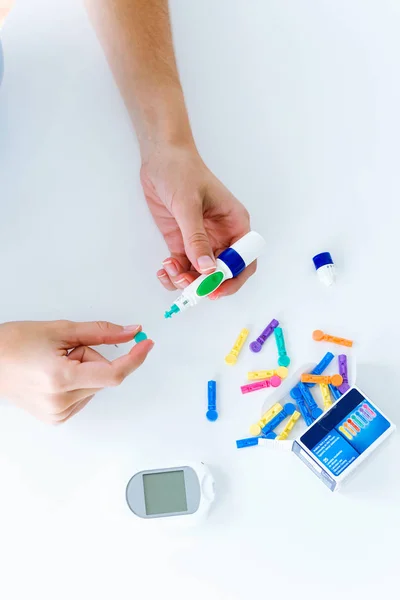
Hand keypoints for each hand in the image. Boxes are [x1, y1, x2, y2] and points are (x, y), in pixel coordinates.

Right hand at [0, 320, 153, 423]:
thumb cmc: (14, 343)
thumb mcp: (61, 330)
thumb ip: (101, 332)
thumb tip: (130, 332)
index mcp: (62, 378)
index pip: (113, 374)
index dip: (134, 358)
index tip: (146, 344)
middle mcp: (61, 402)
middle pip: (103, 377)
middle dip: (93, 358)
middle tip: (66, 349)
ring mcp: (58, 413)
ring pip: (94, 387)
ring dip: (85, 371)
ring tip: (55, 363)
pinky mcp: (56, 418)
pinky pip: (83, 396)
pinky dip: (78, 382)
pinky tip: (54, 375)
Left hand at [140, 143, 252, 298]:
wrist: (160, 157)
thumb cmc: (182, 171)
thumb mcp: (189, 204)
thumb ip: (196, 238)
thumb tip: (206, 268)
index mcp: (235, 224)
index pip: (244, 261)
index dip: (233, 279)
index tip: (214, 289)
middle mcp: (221, 237)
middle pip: (222, 273)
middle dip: (205, 284)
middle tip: (187, 285)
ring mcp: (201, 241)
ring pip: (200, 275)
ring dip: (186, 281)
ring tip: (170, 270)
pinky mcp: (182, 242)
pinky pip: (183, 268)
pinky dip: (174, 274)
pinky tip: (164, 268)